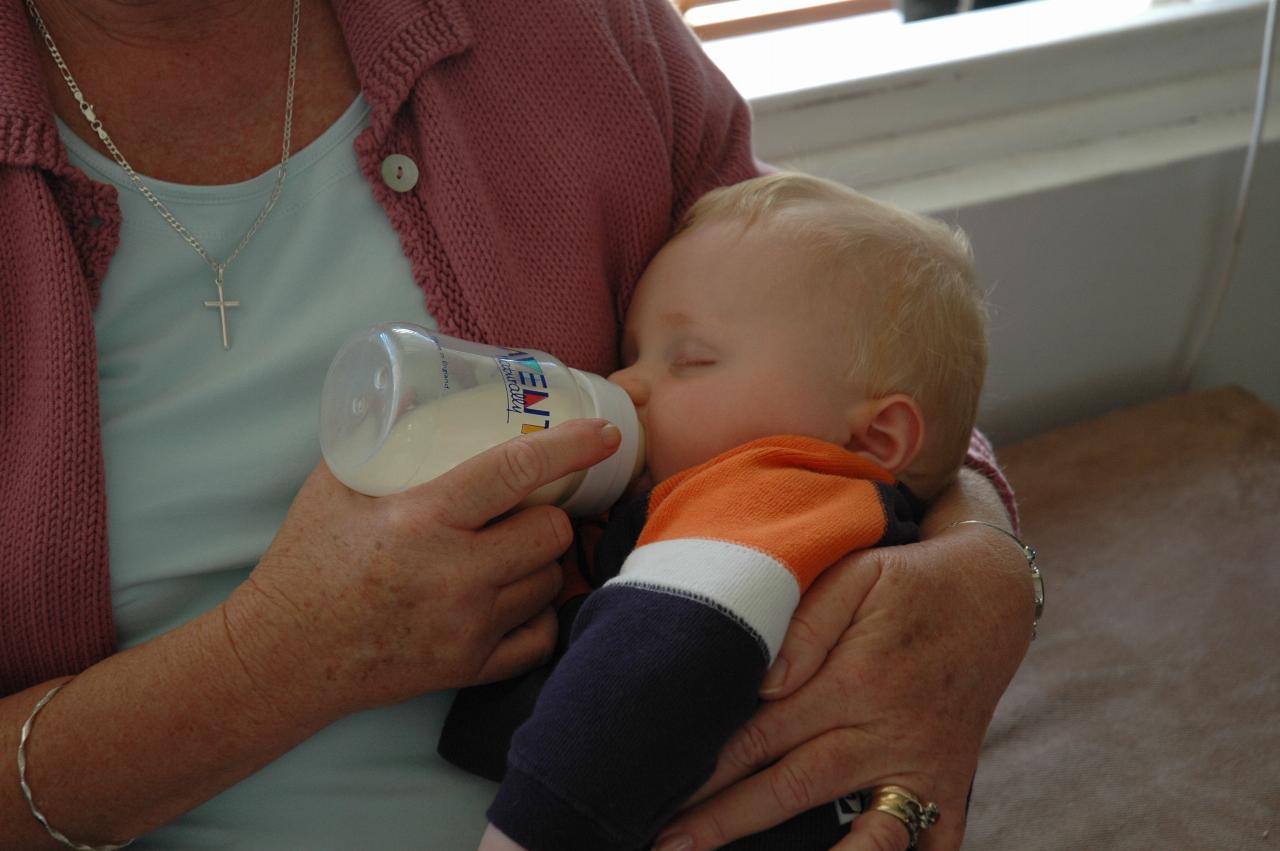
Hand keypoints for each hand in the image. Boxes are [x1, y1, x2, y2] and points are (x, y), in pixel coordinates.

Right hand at [221, 419, 622, 726]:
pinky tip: (515, 597)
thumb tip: (420, 389)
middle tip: (527, 506)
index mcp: (422, 520)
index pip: (516, 471)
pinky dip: (536, 614)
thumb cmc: (306, 563)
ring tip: (512, 549)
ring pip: (550, 581)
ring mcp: (467, 627)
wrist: (282, 658)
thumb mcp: (334, 484)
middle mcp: (455, 575)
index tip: (603, 435)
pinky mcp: (470, 668)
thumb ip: (380, 437)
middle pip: (550, 531)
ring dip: (541, 560)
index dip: (570, 446)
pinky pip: (541, 637)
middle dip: (548, 512)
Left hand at [655, 476, 1032, 850]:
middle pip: (791, 788)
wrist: (995, 592)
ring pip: (860, 833)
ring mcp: (922, 765)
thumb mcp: (858, 574)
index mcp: (855, 680)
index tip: (664, 792)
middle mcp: (887, 732)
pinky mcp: (949, 782)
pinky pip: (932, 842)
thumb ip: (806, 624)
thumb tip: (763, 682)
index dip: (709, 767)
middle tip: (668, 846)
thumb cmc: (910, 580)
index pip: (763, 733)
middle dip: (724, 821)